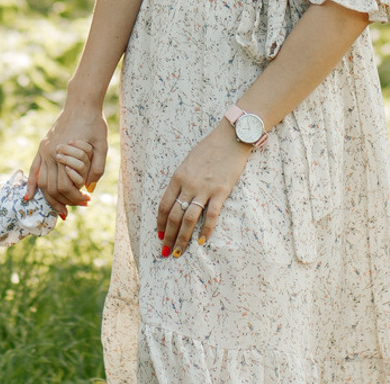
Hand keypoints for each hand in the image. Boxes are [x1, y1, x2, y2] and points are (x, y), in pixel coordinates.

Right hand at [28, 103, 107, 216]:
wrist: (81, 102)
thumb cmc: (94, 123)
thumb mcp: (102, 145)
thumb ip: (97, 168)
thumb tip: (89, 189)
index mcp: (66, 154)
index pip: (65, 187)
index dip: (75, 198)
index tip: (87, 201)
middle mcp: (51, 153)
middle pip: (52, 188)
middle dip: (64, 202)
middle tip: (78, 206)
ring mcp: (45, 149)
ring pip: (42, 182)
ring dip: (50, 198)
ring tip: (61, 209)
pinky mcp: (43, 146)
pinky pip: (34, 168)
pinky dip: (31, 183)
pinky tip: (28, 196)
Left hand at [156, 122, 253, 253]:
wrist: (229, 138)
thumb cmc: (209, 149)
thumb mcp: (189, 162)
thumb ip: (182, 180)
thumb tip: (177, 198)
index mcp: (178, 176)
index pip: (164, 205)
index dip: (160, 223)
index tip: (159, 235)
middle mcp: (188, 184)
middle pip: (174, 216)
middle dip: (169, 236)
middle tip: (166, 252)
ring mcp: (204, 189)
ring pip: (189, 219)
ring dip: (183, 238)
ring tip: (179, 252)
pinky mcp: (221, 192)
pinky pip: (211, 215)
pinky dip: (206, 231)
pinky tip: (201, 242)